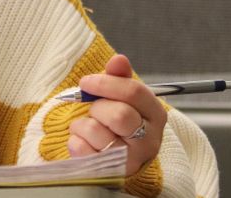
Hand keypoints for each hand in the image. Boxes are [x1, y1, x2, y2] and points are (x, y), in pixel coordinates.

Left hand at [67, 54, 165, 175]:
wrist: (116, 159)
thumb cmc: (119, 124)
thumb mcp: (122, 98)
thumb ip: (119, 78)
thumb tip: (118, 59)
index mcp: (156, 115)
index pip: (134, 92)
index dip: (105, 83)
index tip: (86, 82)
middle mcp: (149, 139)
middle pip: (118, 114)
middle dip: (96, 107)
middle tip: (93, 110)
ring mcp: (131, 158)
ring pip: (95, 131)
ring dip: (81, 124)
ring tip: (87, 127)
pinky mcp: (110, 172)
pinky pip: (81, 148)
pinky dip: (75, 140)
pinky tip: (84, 142)